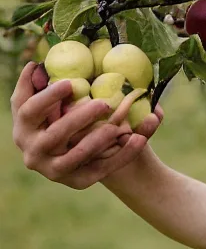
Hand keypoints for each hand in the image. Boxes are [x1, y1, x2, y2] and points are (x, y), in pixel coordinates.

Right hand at [11, 61, 162, 189]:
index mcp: (23, 130)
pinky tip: (140, 139)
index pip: (30, 111)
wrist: (69, 160)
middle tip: (105, 103)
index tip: (70, 83)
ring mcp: (55, 171)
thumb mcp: (41, 106)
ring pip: (78, 155)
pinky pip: (103, 168)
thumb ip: (36, 87)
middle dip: (80, 118)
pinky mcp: (78, 182)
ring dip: (99, 140)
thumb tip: (35, 66)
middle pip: (56, 134)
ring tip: (118, 126)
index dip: (48, 97)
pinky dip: (123, 154)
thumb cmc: (52, 122)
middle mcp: (34, 153)